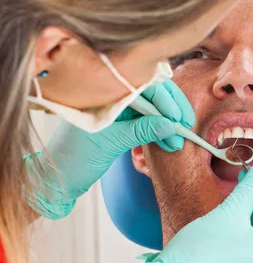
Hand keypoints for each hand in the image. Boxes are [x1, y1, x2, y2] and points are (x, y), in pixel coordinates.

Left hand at [24, 80, 194, 218]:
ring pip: (148, 107)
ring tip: (179, 138)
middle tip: (186, 125)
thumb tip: (171, 124)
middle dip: (170, 108)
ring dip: (165, 121)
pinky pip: (142, 120)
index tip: (178, 117)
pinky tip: (168, 137)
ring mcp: (114, 110)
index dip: (164, 98)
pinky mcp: (117, 124)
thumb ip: (142, 130)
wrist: (57, 179)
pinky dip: (156, 128)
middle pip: (149, 93)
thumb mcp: (111, 143)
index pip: (141, 84)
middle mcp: (109, 96)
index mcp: (102, 92)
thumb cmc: (74, 159)